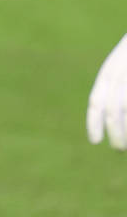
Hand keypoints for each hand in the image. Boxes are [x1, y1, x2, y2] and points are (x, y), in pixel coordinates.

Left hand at [87, 33, 126, 148]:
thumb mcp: (120, 68)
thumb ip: (113, 88)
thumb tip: (111, 119)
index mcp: (109, 73)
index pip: (96, 101)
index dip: (93, 122)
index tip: (95, 141)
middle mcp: (120, 75)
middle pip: (114, 111)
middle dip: (116, 133)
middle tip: (118, 149)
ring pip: (124, 110)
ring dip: (126, 131)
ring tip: (126, 144)